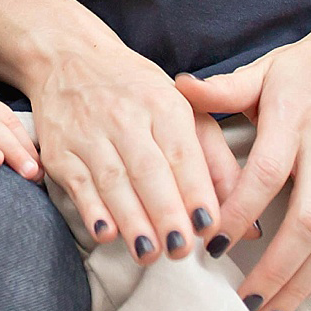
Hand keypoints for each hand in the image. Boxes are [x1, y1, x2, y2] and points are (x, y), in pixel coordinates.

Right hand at [25, 34, 224, 264]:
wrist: (70, 57)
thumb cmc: (137, 93)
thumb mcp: (183, 110)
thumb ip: (217, 162)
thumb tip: (249, 219)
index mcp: (163, 104)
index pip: (182, 152)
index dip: (195, 190)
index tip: (208, 225)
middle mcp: (124, 116)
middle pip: (147, 169)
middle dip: (164, 211)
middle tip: (180, 249)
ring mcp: (88, 132)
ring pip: (113, 180)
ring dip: (131, 219)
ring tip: (149, 252)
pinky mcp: (61, 150)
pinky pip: (77, 183)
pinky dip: (91, 210)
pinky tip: (106, 233)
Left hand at [174, 0, 310, 310]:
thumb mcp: (267, 68)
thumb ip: (225, 88)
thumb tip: (178, 87)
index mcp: (294, 117)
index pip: (266, 173)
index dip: (239, 211)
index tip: (210, 242)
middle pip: (306, 220)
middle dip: (275, 268)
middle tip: (245, 299)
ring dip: (304, 281)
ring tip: (271, 310)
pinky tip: (305, 291)